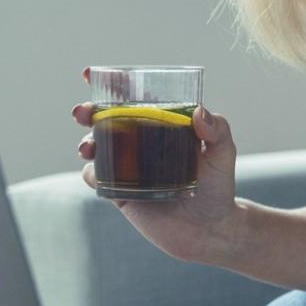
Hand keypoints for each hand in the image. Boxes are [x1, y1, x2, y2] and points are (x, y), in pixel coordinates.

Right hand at [72, 66, 240, 264]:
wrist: (210, 230)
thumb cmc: (218, 187)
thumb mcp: (223, 153)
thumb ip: (217, 130)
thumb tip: (200, 112)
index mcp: (160, 126)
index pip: (133, 99)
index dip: (111, 86)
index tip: (91, 75)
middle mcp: (140, 143)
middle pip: (105, 121)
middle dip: (88, 112)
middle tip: (83, 112)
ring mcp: (128, 168)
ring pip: (96, 148)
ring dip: (86, 142)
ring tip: (88, 146)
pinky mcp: (121, 193)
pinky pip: (97, 179)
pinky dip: (92, 172)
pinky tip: (97, 171)